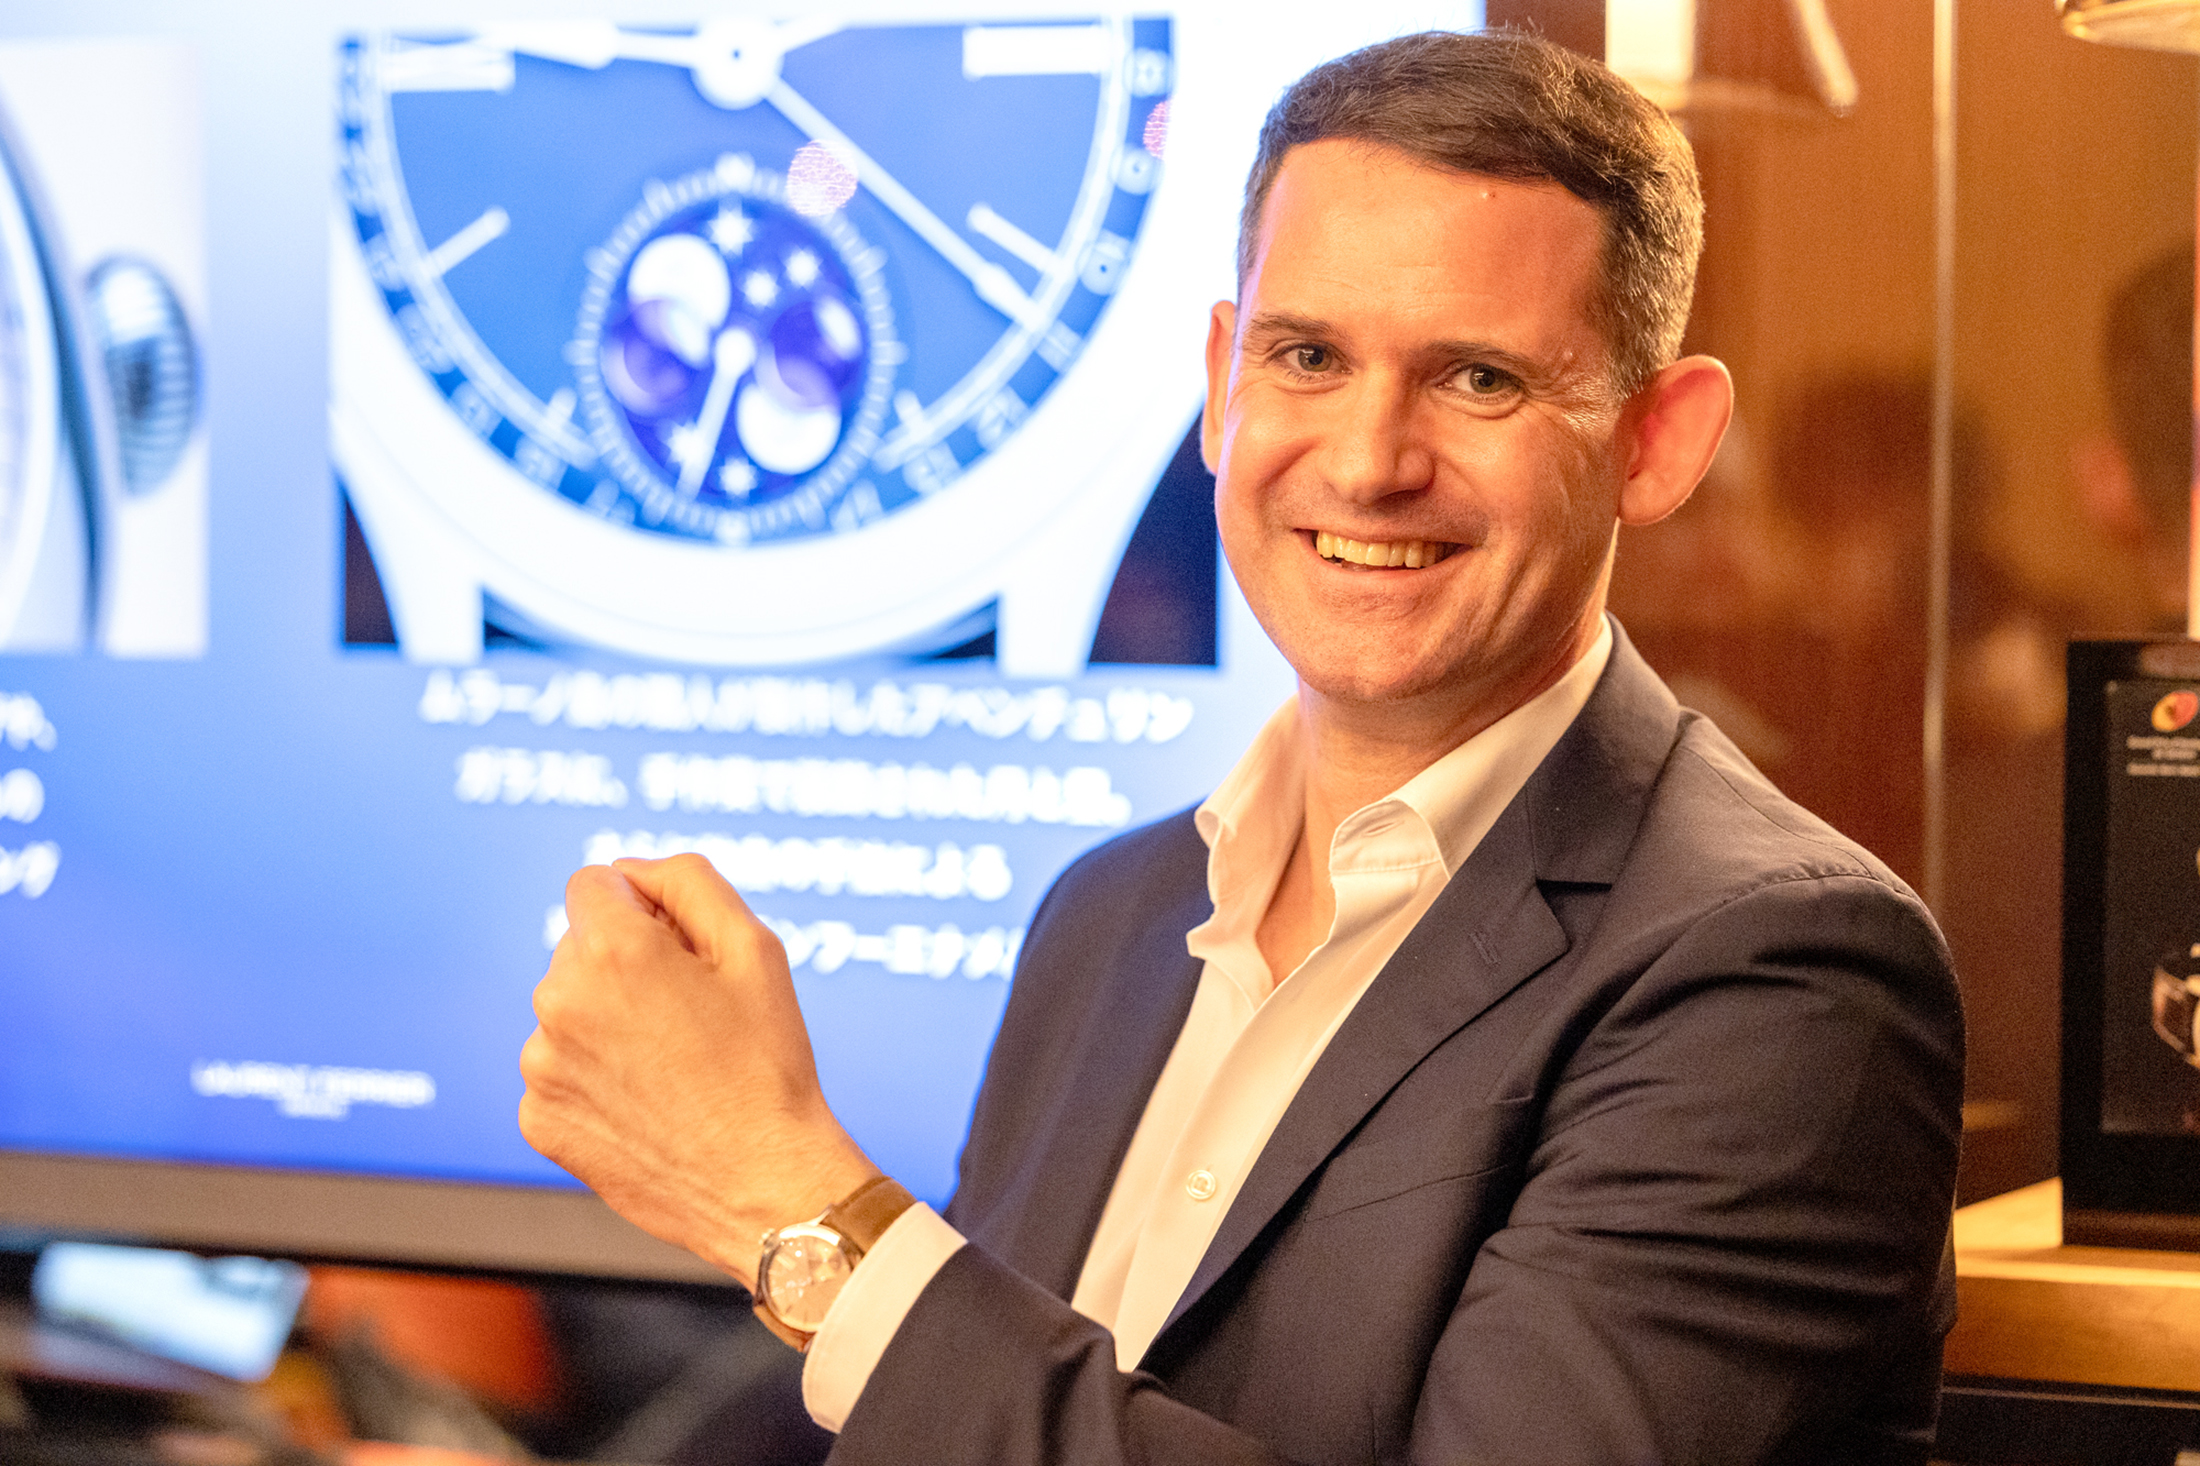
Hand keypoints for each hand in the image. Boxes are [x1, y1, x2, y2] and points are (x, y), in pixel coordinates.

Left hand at [519, 854, 877, 1286]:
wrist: (762, 1183)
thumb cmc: (767, 1066)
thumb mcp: (754, 947)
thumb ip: (688, 880)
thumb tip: (632, 872)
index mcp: (612, 950)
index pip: (594, 883)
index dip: (644, 907)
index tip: (678, 948)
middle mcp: (560, 1001)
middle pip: (580, 948)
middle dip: (627, 965)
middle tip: (692, 1015)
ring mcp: (542, 1066)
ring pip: (569, 1011)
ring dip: (609, 1022)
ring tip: (674, 1066)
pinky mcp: (539, 1119)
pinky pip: (561, 1072)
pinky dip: (596, 1079)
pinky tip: (649, 1103)